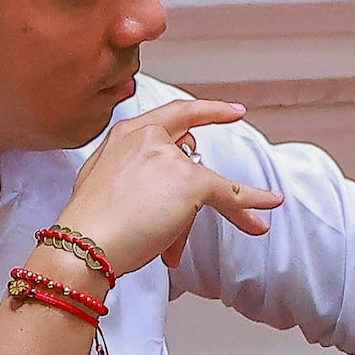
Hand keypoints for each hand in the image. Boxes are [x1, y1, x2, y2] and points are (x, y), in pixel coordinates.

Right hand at [54, 101, 282, 282]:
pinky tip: (269, 202)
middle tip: (189, 208)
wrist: (84, 243)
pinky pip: (230, 192)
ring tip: (199, 236)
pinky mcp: (191, 183)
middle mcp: (149, 138)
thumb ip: (130, 172)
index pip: (174, 114)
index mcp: (126, 134)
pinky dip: (252, 200)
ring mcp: (171, 159)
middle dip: (190, 189)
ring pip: (206, 183)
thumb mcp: (101, 182)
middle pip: (190, 158)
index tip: (231, 111)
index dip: (206, 112)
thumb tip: (157, 189)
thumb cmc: (88, 224)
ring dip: (207, 211)